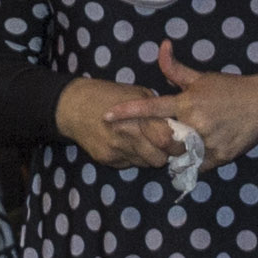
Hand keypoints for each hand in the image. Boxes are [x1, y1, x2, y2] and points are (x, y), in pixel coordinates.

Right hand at [54, 77, 188, 170]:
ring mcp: (116, 151)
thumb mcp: (137, 94)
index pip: (167, 140)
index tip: (183, 140)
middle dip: (166, 154)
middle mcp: (128, 137)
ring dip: (150, 156)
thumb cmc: (109, 95)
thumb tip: (176, 125)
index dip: (178, 143)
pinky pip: (130, 163)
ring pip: (145, 164)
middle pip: (159, 159)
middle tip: (166, 146)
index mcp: (138, 118)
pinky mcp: (107, 160)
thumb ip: (156, 110)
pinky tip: (126, 144)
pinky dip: (133, 156)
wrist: (73, 107)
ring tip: (145, 142)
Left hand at [103, 51, 257, 170]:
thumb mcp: (202, 77)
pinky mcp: (219, 158)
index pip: (150, 108)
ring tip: (188, 139)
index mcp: (188, 103)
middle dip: (160, 138)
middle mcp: (195, 124)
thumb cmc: (230, 89)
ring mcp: (208, 143)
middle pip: (162, 139)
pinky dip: (194, 159)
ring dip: (176, 150)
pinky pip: (196, 165)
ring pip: (178, 155)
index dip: (126, 112)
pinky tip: (202, 147)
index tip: (106, 116)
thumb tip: (161, 46)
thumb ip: (175, 69)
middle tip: (171, 131)